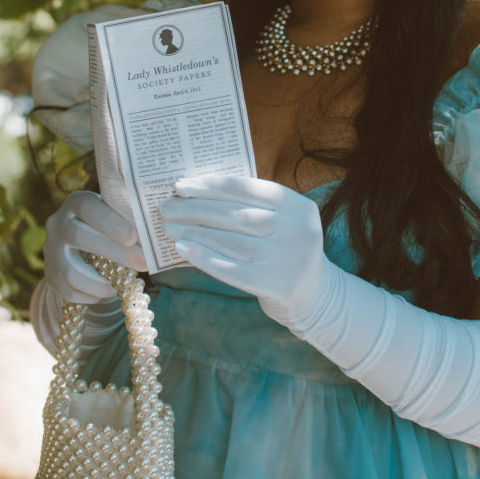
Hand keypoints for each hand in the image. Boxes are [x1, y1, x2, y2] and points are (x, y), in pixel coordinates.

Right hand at [44, 190, 146, 302]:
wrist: (82, 246)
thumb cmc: (111, 227)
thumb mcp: (116, 216)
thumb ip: (130, 221)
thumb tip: (158, 238)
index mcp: (77, 202)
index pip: (88, 207)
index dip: (109, 222)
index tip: (133, 237)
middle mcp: (58, 223)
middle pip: (79, 236)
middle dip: (114, 252)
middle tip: (143, 263)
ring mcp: (50, 250)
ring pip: (71, 270)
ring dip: (101, 281)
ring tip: (125, 284)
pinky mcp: (50, 274)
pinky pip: (68, 290)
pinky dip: (92, 295)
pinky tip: (109, 291)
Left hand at [159, 175, 337, 323]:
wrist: (313, 293)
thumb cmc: (284, 248)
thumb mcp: (280, 221)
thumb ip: (249, 206)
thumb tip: (195, 193)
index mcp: (297, 206)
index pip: (247, 188)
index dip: (211, 185)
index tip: (181, 185)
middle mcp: (296, 230)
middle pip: (236, 215)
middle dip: (196, 208)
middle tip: (166, 206)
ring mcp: (286, 259)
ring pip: (231, 240)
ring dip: (195, 231)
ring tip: (169, 225)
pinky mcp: (274, 285)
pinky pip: (231, 269)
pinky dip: (203, 256)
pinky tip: (183, 247)